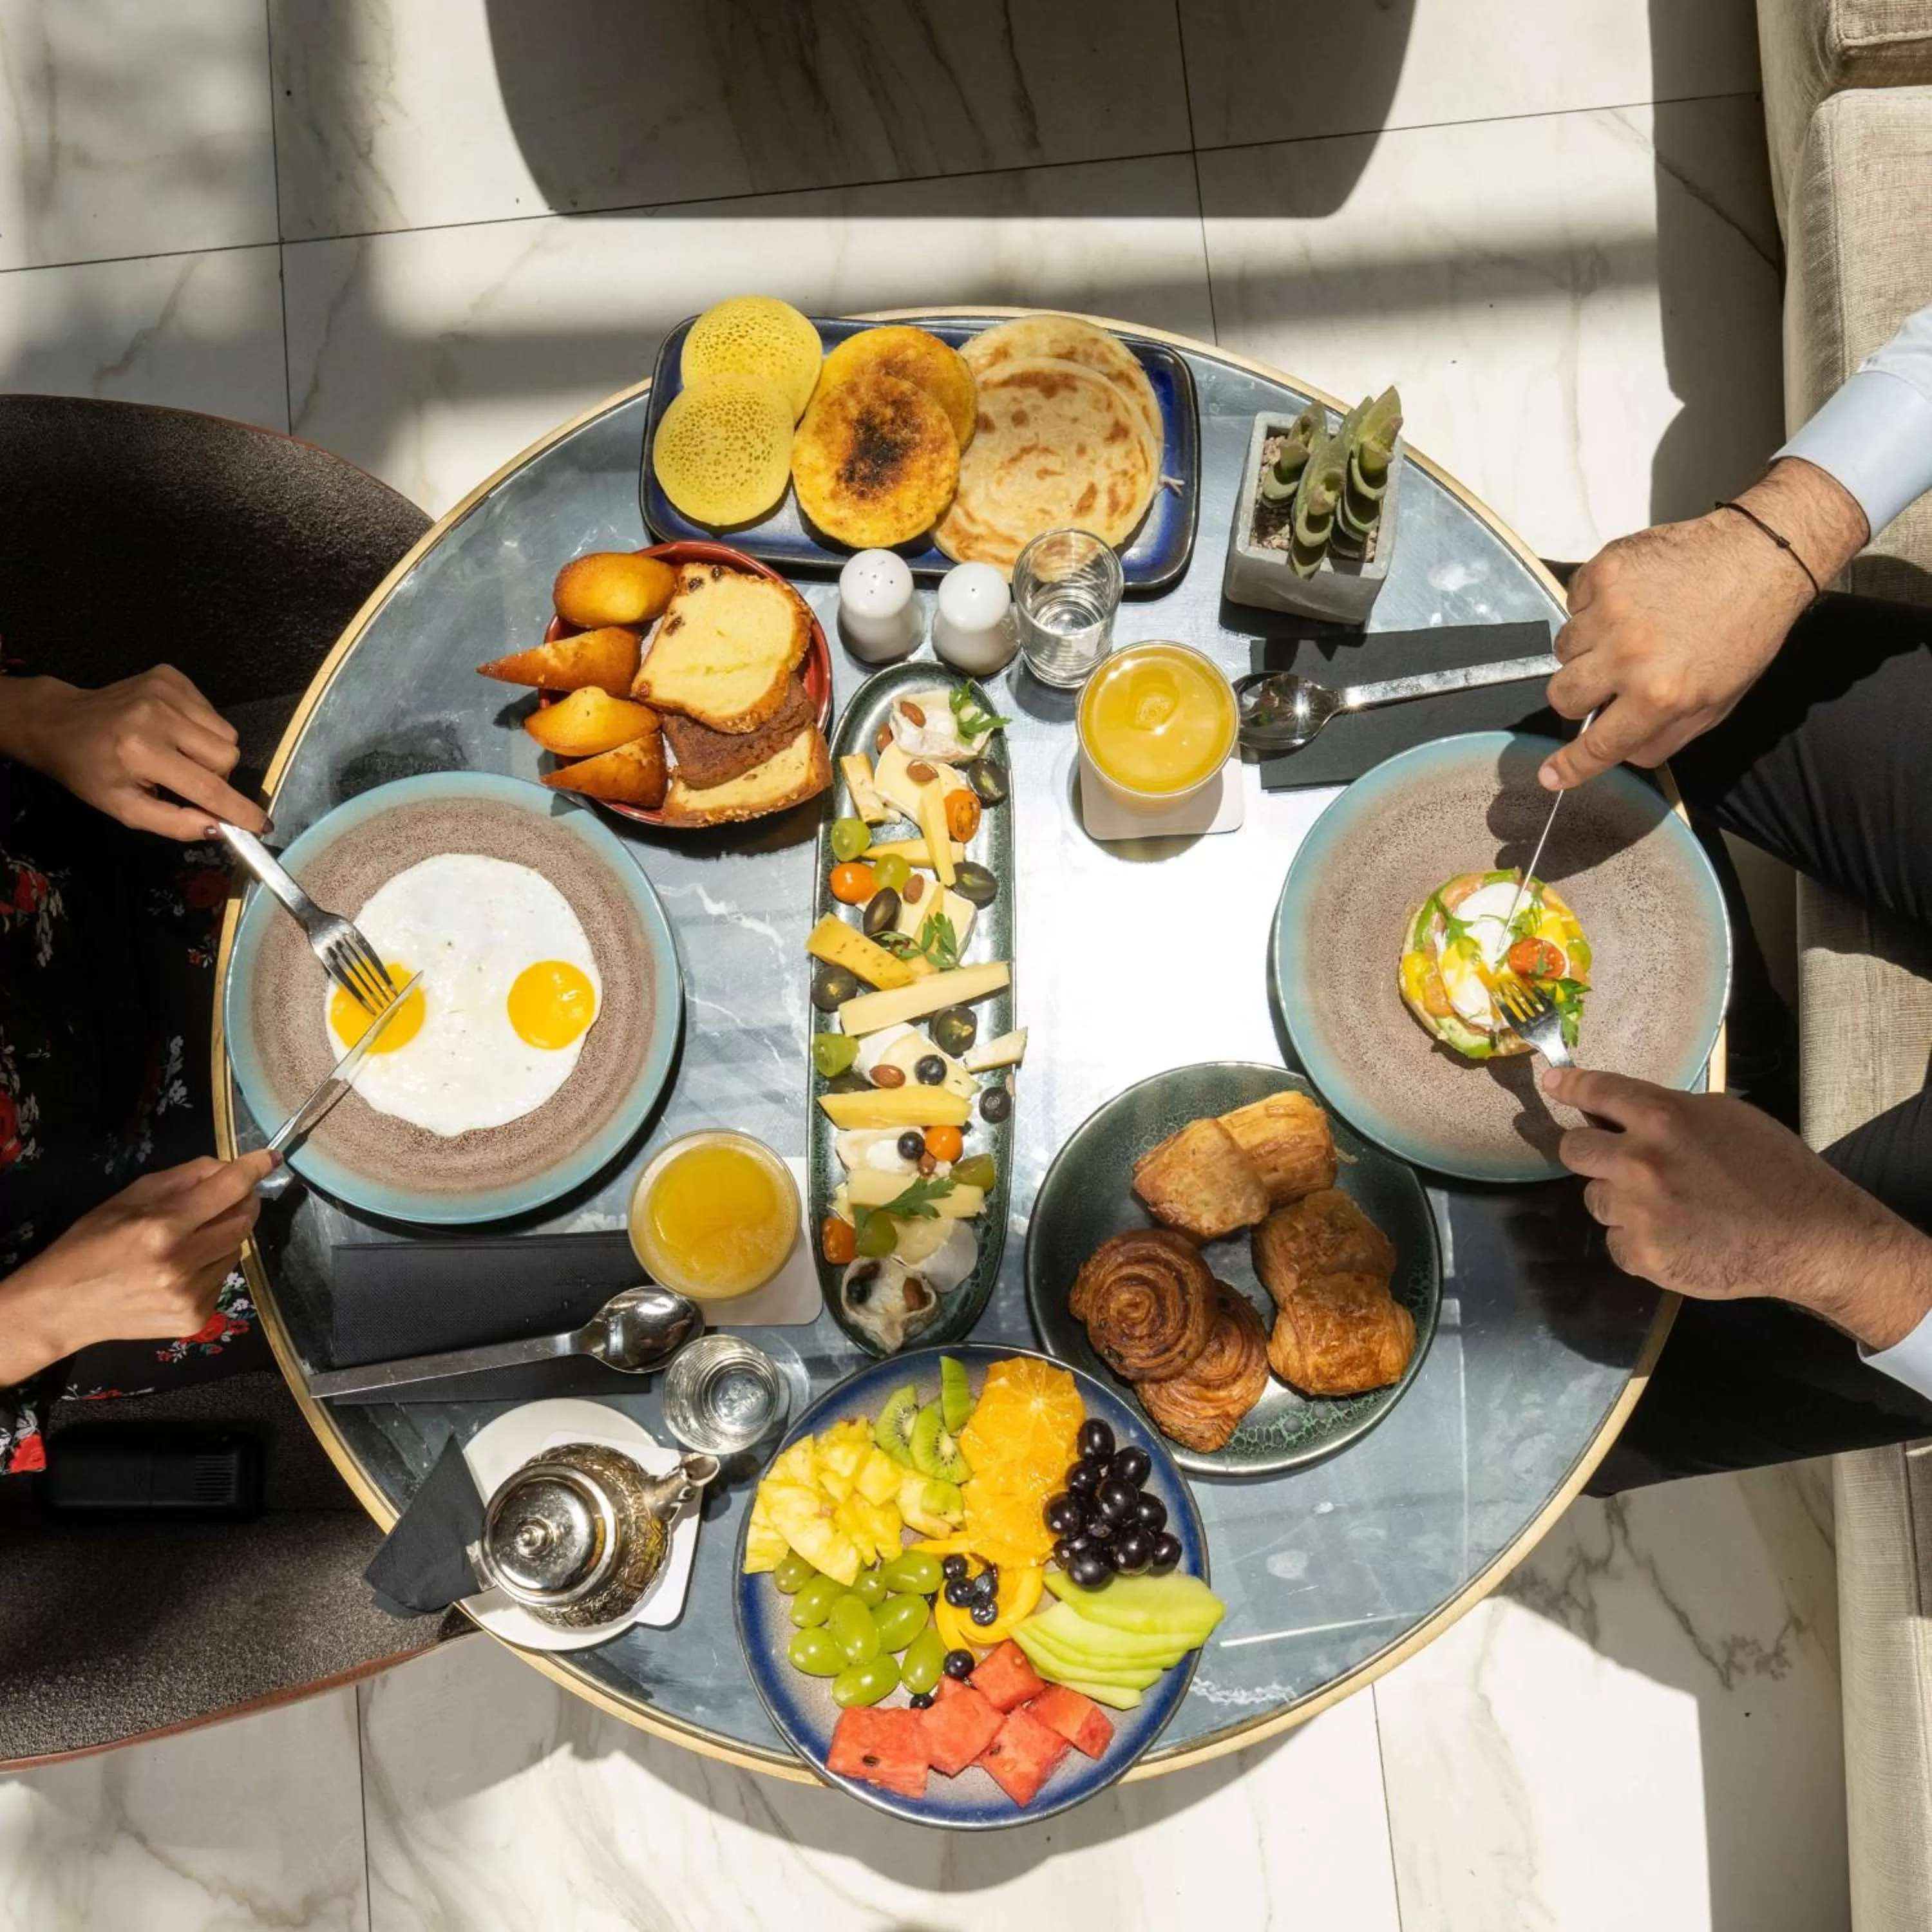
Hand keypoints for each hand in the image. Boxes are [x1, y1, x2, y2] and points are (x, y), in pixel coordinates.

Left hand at [0, 667, 266, 837]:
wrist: (60, 722)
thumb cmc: (90, 771)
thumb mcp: (124, 809)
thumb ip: (173, 824)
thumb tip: (220, 828)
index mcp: (141, 752)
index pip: (207, 787)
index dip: (239, 809)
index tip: (262, 825)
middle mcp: (157, 716)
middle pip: (227, 755)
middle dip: (217, 775)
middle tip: (187, 779)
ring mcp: (165, 690)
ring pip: (226, 733)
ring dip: (211, 752)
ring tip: (179, 753)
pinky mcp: (171, 676)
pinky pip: (213, 712)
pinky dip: (201, 728)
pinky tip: (173, 730)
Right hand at [0, 1152, 277, 1385]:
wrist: (60, 1308)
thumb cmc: (90, 1245)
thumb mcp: (129, 1199)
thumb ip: (184, 1178)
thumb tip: (229, 1166)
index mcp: (163, 1228)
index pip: (229, 1189)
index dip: (253, 1168)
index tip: (269, 1158)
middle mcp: (182, 1263)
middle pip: (243, 1220)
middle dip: (241, 1202)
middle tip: (226, 1198)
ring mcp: (192, 1295)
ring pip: (237, 1249)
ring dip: (224, 1236)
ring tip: (189, 1239)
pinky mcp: (196, 1318)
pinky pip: (223, 1278)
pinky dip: (212, 1266)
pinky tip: (180, 1270)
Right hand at [1539, 459, 1868, 790]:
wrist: (1761, 556)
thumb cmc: (1745, 635)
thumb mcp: (1717, 704)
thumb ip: (1663, 736)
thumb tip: (1616, 751)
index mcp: (1660, 697)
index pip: (1598, 745)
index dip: (1569, 766)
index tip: (1548, 776)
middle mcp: (1627, 658)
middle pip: (1562, 696)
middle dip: (1579, 694)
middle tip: (1605, 677)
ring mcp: (1609, 612)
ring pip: (1562, 650)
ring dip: (1586, 647)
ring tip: (1624, 629)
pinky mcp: (1602, 572)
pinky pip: (1572, 603)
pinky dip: (1592, 606)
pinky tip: (1628, 598)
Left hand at [1543, 1067, 1931, 1349]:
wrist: (1809, 1236)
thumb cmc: (1773, 1167)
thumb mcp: (1724, 1116)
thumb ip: (1667, 1111)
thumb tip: (1619, 1112)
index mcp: (1662, 1118)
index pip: (1596, 1092)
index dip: (1569, 1086)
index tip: (1553, 1084)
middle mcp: (1639, 1162)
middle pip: (1574, 1150)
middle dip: (1590, 1152)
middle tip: (1617, 1160)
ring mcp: (1638, 1212)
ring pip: (1595, 1198)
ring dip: (1618, 1199)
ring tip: (1666, 1204)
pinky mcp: (1642, 1255)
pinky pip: (1614, 1240)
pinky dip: (1635, 1238)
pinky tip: (1674, 1235)